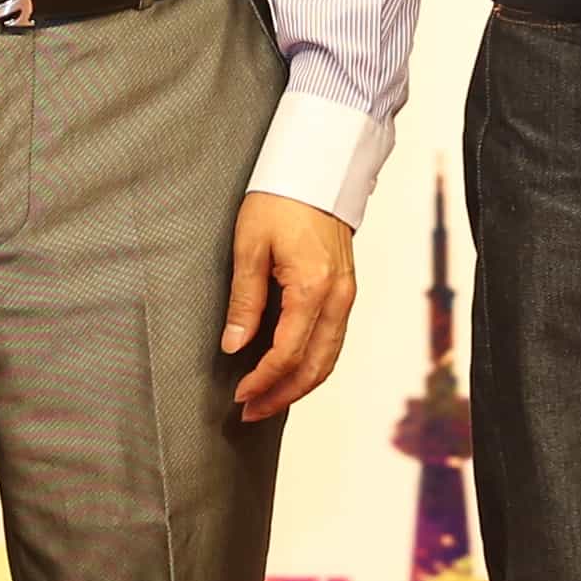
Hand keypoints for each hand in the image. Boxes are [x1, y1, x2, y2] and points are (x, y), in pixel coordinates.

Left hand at [222, 196, 356, 420]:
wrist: (316, 168)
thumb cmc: (280, 199)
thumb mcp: (249, 247)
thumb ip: (244, 301)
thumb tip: (233, 346)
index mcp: (314, 287)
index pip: (288, 353)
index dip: (263, 380)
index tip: (239, 395)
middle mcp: (338, 298)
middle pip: (315, 366)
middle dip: (282, 395)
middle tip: (251, 412)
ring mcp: (347, 295)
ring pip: (329, 359)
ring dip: (298, 386)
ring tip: (267, 401)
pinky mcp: (345, 290)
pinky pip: (333, 341)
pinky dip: (312, 364)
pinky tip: (288, 372)